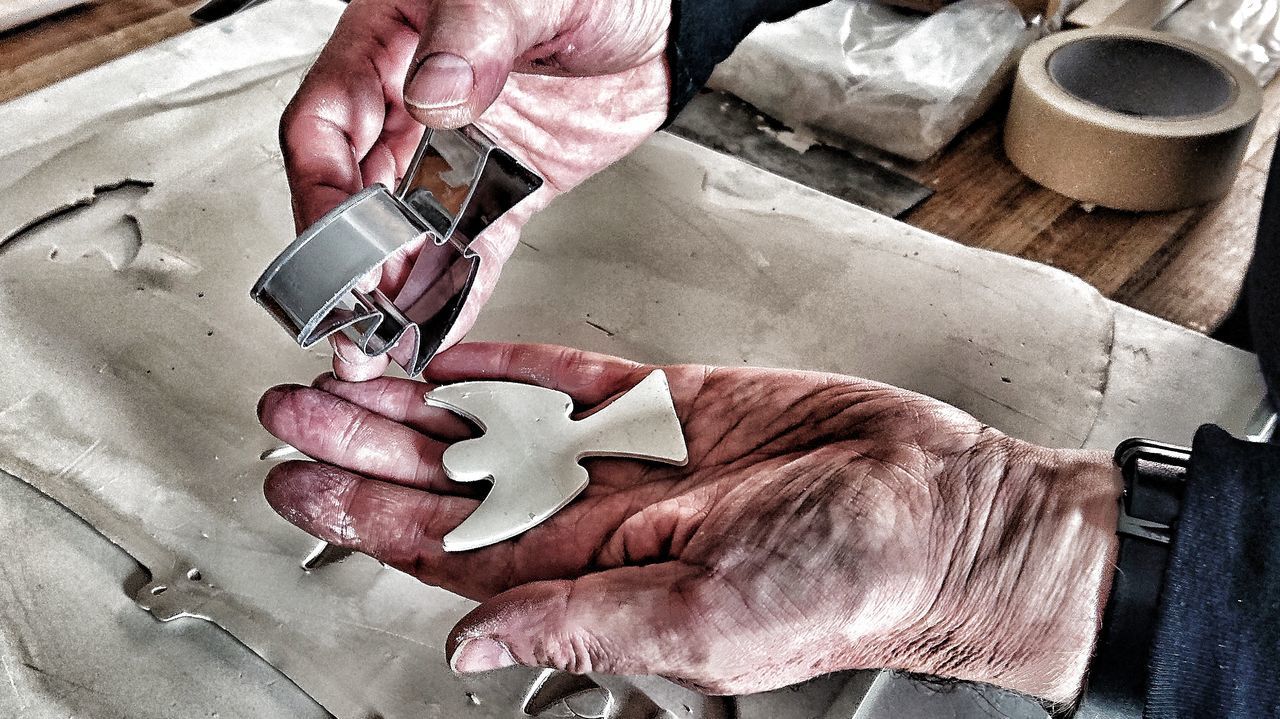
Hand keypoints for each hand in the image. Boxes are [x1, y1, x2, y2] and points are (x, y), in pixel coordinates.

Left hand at [257, 343, 1120, 702]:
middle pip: (454, 484)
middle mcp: (601, 518)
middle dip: (367, 449)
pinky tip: (458, 356)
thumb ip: (586, 622)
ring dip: (421, 402)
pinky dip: (511, 365)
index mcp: (599, 578)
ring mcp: (632, 457)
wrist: (943, 512)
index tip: (300, 484)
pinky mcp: (672, 403)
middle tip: (296, 410)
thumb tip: (473, 646)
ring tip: (349, 371)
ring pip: (498, 427)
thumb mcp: (711, 616)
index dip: (366, 518)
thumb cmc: (854, 582)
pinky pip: (572, 380)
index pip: (451, 552)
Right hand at [280, 0, 670, 379]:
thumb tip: (432, 92)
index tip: (329, 245)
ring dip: (393, 288)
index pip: (326, 125)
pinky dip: (456, 288)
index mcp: (391, 44)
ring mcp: (461, 150)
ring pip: (408, 229)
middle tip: (346, 322)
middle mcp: (415, 103)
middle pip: (358, 192)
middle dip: (348, 264)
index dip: (320, 190)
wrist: (664, 17)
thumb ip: (475, 36)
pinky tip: (438, 326)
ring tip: (380, 343)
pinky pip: (473, 244)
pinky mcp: (507, 185)